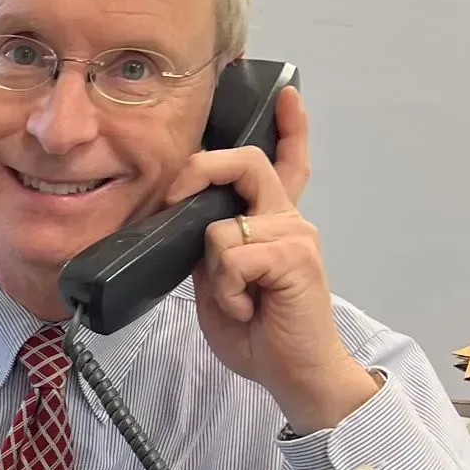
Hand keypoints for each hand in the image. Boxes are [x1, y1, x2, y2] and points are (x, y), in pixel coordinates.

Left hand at [162, 87, 379, 432]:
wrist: (294, 374)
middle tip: (173, 196)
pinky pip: (232, 254)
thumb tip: (188, 220)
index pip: (286, 164)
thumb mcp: (220, 283)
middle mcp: (290, 221)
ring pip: (222, 225)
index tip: (286, 95)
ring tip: (237, 300)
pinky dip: (227, 288)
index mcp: (274, 225)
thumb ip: (212, 247)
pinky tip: (247, 308)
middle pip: (246, 164)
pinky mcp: (295, 257)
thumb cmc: (261, 332)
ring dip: (215, 271)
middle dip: (199, 169)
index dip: (288, 127)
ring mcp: (296, 235)